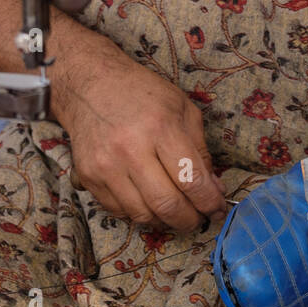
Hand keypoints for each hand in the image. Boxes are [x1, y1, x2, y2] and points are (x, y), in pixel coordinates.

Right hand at [52, 43, 228, 231]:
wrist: (90, 84)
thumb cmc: (142, 93)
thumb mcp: (182, 109)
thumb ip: (200, 150)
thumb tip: (213, 189)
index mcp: (161, 127)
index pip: (191, 180)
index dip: (210, 203)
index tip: (218, 210)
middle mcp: (130, 149)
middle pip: (167, 205)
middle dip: (190, 220)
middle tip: (199, 218)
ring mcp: (106, 166)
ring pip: (143, 215)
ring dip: (165, 221)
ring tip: (175, 212)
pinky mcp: (89, 177)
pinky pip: (119, 211)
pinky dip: (139, 213)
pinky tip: (149, 202)